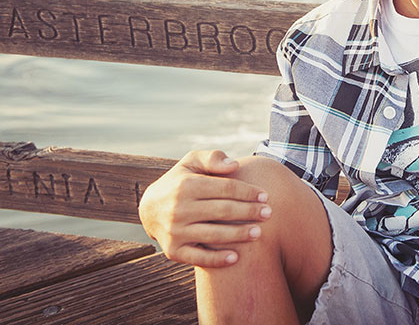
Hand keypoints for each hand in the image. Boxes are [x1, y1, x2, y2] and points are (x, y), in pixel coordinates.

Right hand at [138, 150, 271, 267]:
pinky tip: (236, 258)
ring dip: (239, 235)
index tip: (265, 195)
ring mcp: (175, 232)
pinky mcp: (173, 251)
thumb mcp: (191, 162)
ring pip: (213, 235)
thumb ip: (212, 158)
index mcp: (186, 185)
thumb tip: (234, 165)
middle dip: (249, 212)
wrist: (149, 209)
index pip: (225, 188)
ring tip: (259, 233)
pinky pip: (198, 258)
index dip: (247, 192)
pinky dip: (216, 259)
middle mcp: (179, 209)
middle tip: (268, 213)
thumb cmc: (180, 181)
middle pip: (222, 211)